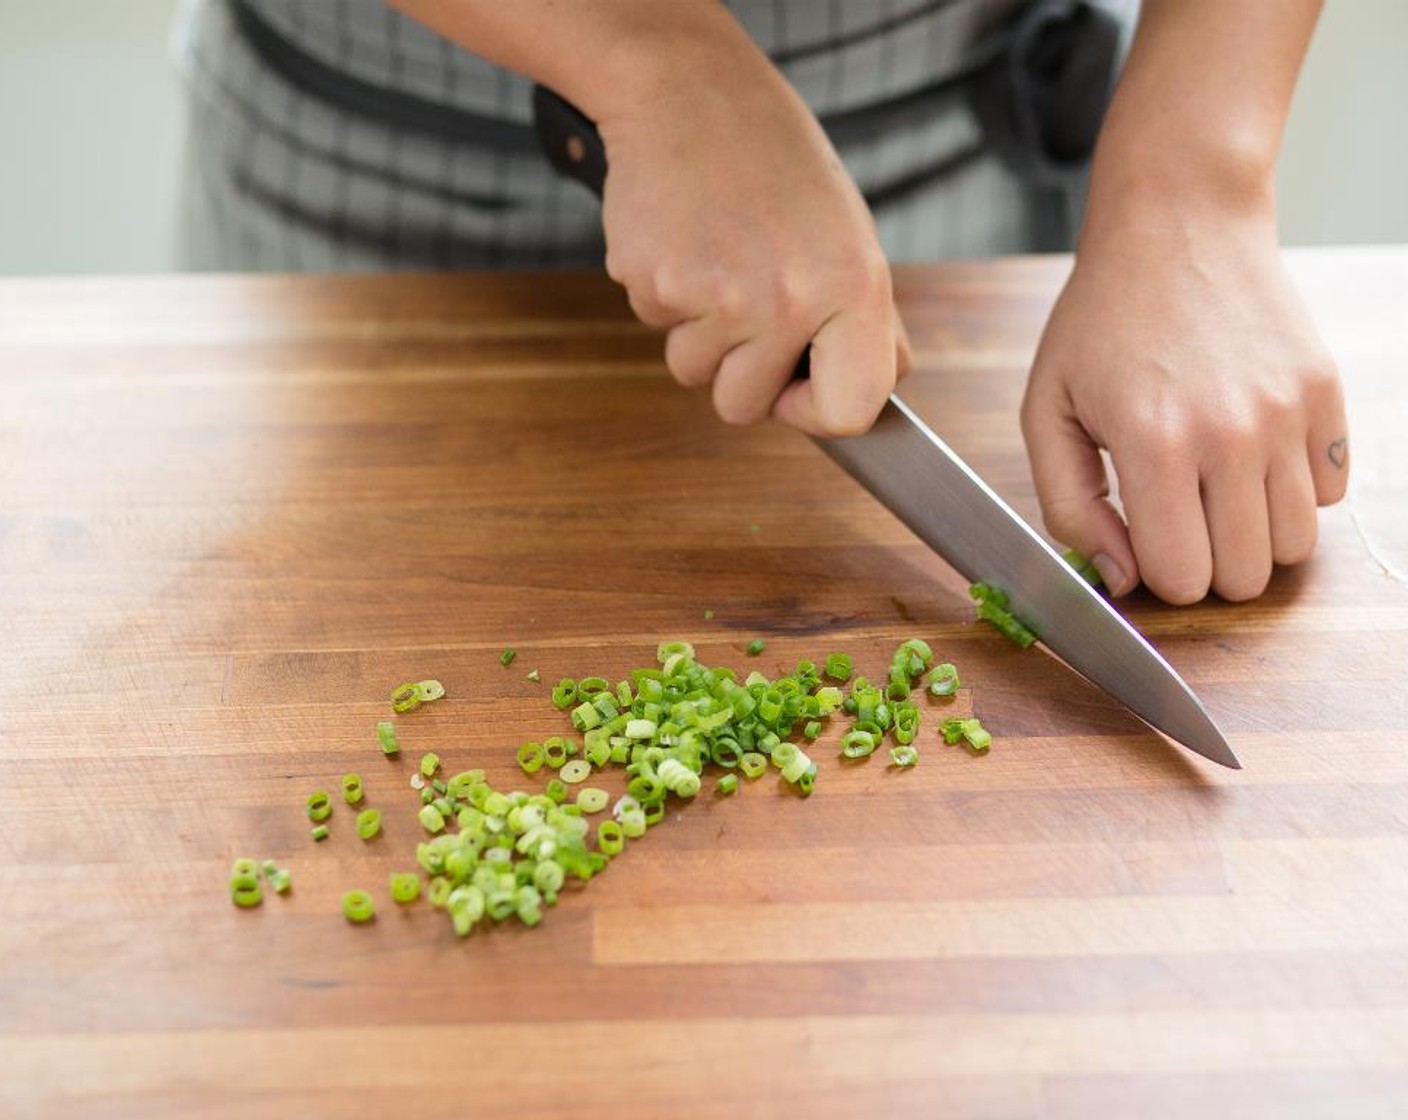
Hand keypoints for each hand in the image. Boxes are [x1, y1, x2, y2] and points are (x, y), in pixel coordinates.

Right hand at [593, 38, 908, 435]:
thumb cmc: (775, 163)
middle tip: (743, 298)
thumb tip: (874, 397)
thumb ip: (864, 320)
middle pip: (744, 408)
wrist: (691, 92)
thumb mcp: (848, 232)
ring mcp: (717, 295)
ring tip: (715, 257)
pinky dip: (664, 294)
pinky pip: (654, 326)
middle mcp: (789, 298)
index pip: (849, 411)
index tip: (795, 386)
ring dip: (696, 332)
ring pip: (692, 372)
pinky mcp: (655, 283)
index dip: (815, 412)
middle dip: (736, 371)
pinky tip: (683, 239)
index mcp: (853, 285)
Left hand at [1020, 207, 1347, 603]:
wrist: (1179, 225)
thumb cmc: (1101, 321)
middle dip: (1206, 564)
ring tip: (1214, 488)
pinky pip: (1330, 494)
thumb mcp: (1048, 412)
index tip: (1143, 536)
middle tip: (1179, 516)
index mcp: (1154, 443)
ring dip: (1252, 535)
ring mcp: (1288, 413)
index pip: (1181, 579)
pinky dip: (1293, 492)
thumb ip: (1070, 507)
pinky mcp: (1325, 393)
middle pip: (1244, 577)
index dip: (1157, 573)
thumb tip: (1120, 579)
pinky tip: (1251, 454)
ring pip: (1294, 546)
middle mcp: (1231, 434)